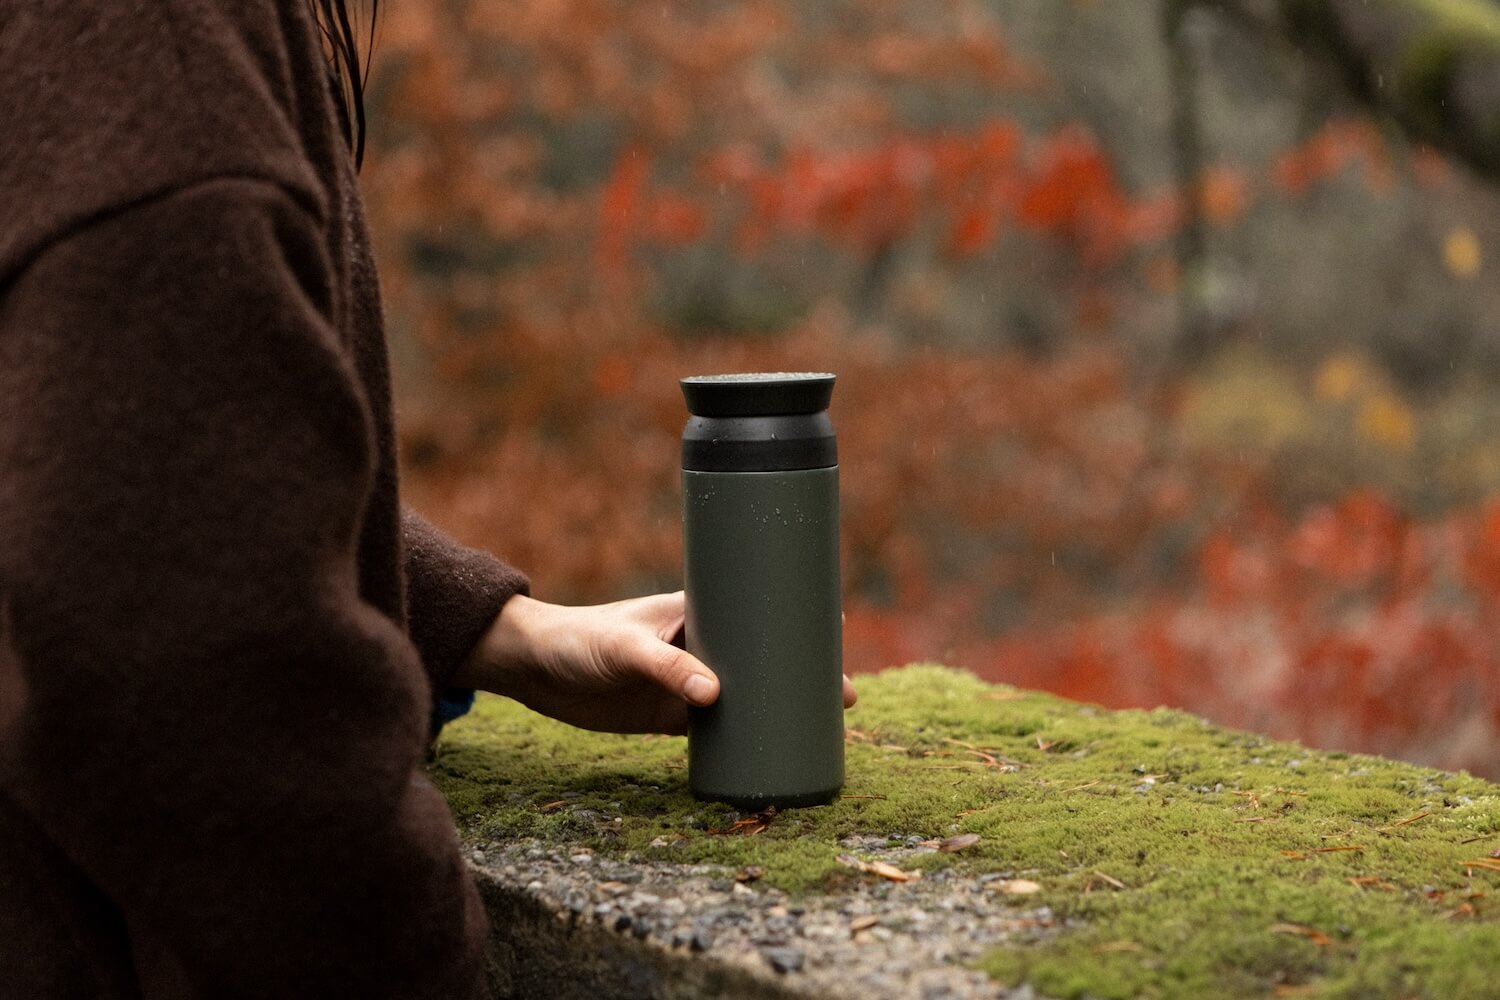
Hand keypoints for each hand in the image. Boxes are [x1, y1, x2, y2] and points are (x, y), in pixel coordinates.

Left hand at [453, 591, 856, 734]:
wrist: (533, 668)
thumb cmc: (578, 638)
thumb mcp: (624, 647)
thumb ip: (666, 668)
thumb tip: (715, 696)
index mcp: (695, 612)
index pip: (756, 611)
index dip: (796, 620)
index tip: (836, 628)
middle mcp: (698, 646)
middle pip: (763, 659)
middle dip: (803, 675)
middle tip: (845, 696)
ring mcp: (686, 681)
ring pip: (746, 696)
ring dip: (779, 710)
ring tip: (820, 729)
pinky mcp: (669, 715)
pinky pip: (717, 729)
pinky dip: (743, 738)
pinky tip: (770, 754)